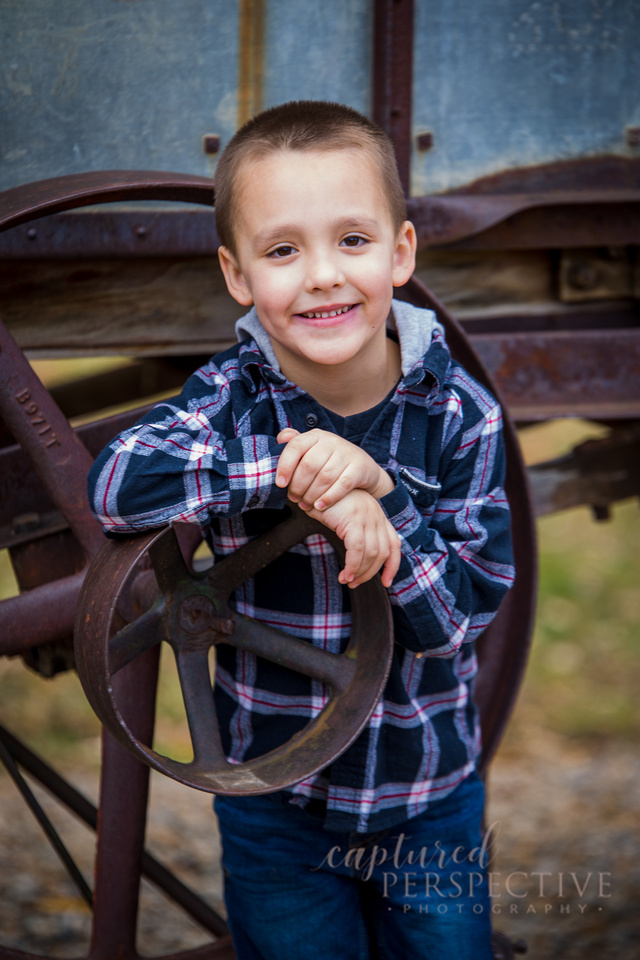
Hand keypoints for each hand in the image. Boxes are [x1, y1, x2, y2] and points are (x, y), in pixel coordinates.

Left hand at [276, 428, 392, 509]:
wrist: (364, 468)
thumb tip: (281, 438)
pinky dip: (328, 497)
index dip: (285, 466)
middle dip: (298, 485)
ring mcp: (347, 453)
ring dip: (311, 494)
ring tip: (305, 504)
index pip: (296, 446)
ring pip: (324, 477)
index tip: (280, 484)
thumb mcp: (314, 449)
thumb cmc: (331, 460)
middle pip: (309, 465)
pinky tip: (319, 506)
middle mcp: (331, 441)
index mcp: (316, 435)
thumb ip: (296, 445)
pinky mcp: (359, 467)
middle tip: (294, 498)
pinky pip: (342, 484)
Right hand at [304, 489, 401, 588]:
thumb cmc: (328, 503)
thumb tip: (359, 563)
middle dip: (370, 573)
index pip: (394, 544)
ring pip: (371, 553)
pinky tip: (345, 575)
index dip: (393, 565)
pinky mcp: (353, 519)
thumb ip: (357, 534)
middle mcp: (376, 515)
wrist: (315, 483)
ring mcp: (367, 516)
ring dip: (360, 572)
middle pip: (383, 553)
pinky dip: (352, 566)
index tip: (386, 582)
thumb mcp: (347, 518)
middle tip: (355, 583)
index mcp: (378, 516)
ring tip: (347, 581)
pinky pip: (357, 549)